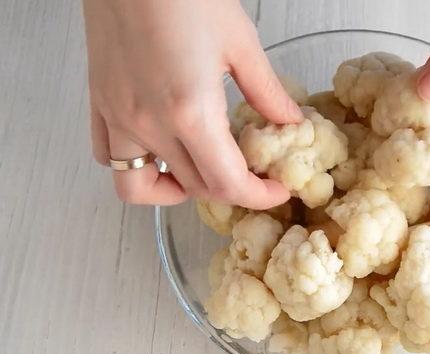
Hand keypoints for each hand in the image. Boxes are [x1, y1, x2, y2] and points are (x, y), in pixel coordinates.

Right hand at [84, 0, 301, 208]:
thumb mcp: (241, 43)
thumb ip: (268, 92)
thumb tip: (290, 122)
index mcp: (191, 112)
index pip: (228, 183)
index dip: (259, 196)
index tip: (277, 190)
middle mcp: (150, 124)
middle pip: (194, 187)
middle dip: (231, 190)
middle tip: (253, 175)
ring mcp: (119, 116)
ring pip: (140, 187)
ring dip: (178, 191)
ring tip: (203, 173)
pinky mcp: (100, 103)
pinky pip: (110, 157)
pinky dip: (138, 168)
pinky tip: (163, 150)